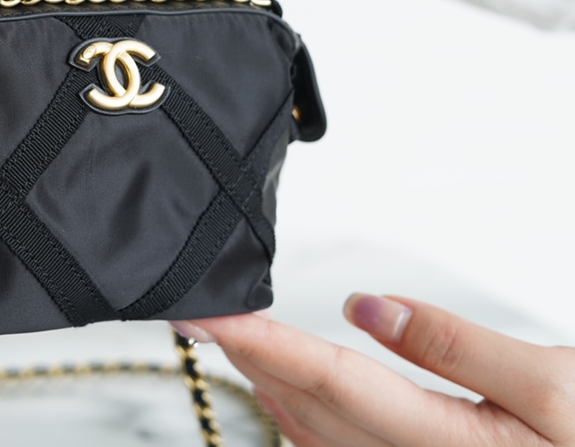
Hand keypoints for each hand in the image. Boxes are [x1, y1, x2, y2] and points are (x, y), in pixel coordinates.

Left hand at [173, 295, 574, 445]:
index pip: (333, 382)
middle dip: (248, 358)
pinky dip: (299, 412)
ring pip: (313, 432)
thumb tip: (369, 307)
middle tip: (200, 312)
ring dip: (266, 383)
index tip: (212, 315)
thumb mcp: (553, 385)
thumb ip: (457, 346)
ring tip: (228, 338)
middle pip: (310, 406)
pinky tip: (283, 387)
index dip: (264, 345)